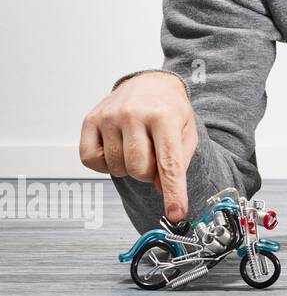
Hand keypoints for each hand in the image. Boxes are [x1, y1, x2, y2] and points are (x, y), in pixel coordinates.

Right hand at [80, 72, 197, 220]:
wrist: (150, 82)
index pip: (169, 163)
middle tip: (154, 159)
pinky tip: (117, 150)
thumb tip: (162, 190)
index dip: (173, 192)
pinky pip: (91, 160)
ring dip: (129, 167)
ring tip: (137, 148)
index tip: (176, 213)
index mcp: (165, 116)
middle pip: (139, 170)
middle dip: (149, 175)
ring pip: (117, 167)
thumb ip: (180, 162)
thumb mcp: (187, 131)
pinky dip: (105, 164)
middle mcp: (135, 114)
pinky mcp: (90, 120)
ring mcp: (110, 116)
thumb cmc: (169, 109)